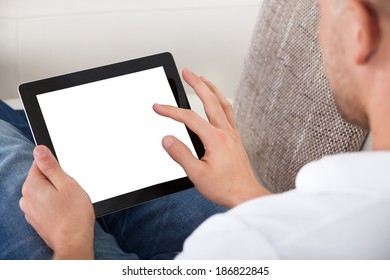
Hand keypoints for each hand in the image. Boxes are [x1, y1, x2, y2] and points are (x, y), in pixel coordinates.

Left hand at [19, 145, 94, 259]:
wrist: (74, 243)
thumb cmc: (74, 215)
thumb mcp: (66, 183)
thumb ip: (51, 166)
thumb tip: (39, 150)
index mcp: (32, 186)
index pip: (39, 163)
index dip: (57, 167)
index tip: (66, 176)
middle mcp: (26, 199)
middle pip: (42, 178)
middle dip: (57, 181)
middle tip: (71, 191)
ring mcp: (30, 211)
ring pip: (45, 192)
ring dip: (57, 194)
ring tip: (70, 204)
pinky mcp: (37, 220)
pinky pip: (46, 205)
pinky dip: (55, 205)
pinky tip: (66, 212)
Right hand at [153, 69, 270, 207]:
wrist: (246, 195)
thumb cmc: (225, 187)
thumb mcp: (197, 174)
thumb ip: (180, 154)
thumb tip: (167, 139)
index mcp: (215, 139)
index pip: (189, 118)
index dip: (171, 111)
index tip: (158, 107)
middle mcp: (226, 132)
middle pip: (210, 101)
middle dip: (197, 84)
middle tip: (187, 72)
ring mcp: (232, 134)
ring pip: (223, 104)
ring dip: (212, 89)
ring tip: (203, 79)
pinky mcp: (236, 139)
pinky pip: (229, 113)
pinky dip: (221, 102)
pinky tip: (217, 103)